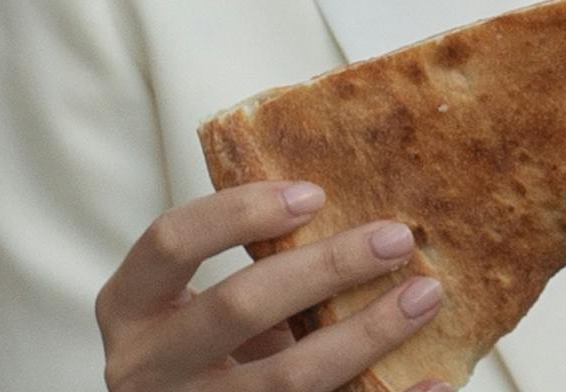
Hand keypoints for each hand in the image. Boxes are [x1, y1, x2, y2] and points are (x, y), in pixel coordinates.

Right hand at [93, 181, 451, 391]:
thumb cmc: (212, 350)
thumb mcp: (208, 307)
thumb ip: (256, 268)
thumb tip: (367, 214)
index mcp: (130, 310)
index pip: (170, 242)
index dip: (239, 211)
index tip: (314, 193)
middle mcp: (146, 367)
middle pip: (240, 306)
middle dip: (326, 266)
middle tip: (396, 238)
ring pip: (288, 377)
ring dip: (368, 333)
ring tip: (424, 296)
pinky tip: (434, 380)